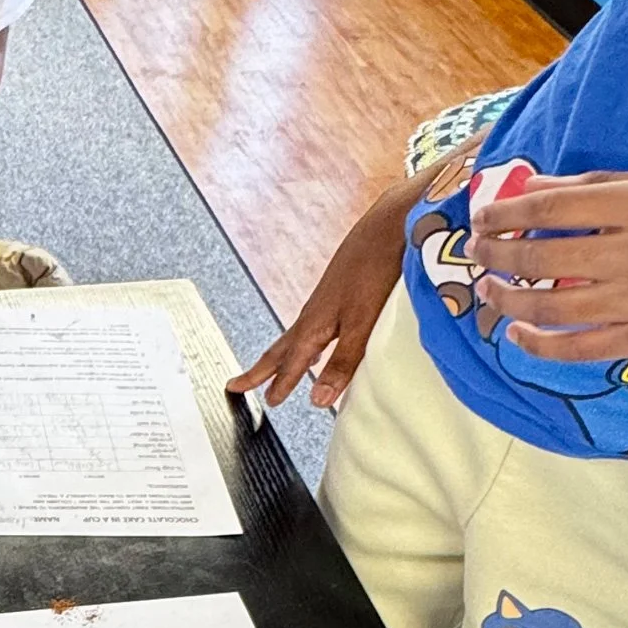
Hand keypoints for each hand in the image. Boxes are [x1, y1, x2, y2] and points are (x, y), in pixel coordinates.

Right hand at [227, 184, 410, 406]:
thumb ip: (342, 362)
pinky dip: (306, 338)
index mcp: (314, 325)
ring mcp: (324, 301)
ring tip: (275, 368)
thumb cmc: (374, 269)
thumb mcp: (361, 324)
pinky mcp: (338, 290)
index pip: (291, 363)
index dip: (280, 385)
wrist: (388, 225)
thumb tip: (318, 399)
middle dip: (261, 370)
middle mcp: (314, 313)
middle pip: (280, 349)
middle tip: (239, 384)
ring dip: (282, 355)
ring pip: (295, 335)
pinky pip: (312, 323)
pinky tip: (318, 338)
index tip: (269, 402)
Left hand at [473, 166, 627, 360]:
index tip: (481, 216)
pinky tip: (517, 337)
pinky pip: (579, 349)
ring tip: (488, 291)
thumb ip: (601, 184)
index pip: (551, 206)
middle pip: (540, 255)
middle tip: (475, 252)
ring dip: (507, 300)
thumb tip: (537, 186)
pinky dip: (540, 347)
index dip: (504, 213)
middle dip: (495, 254)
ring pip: (551, 305)